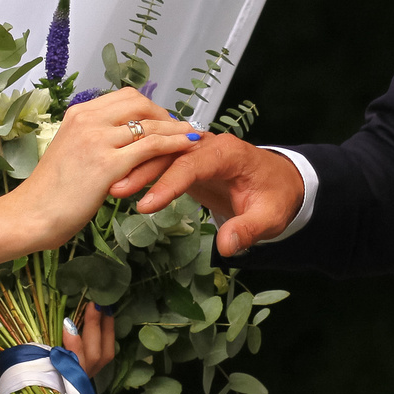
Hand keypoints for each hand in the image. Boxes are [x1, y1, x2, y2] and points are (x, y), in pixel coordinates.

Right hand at [10, 89, 196, 247]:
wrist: (30, 215)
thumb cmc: (49, 193)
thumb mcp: (69, 152)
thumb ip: (91, 140)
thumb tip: (117, 140)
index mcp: (77, 114)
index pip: (123, 97)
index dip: (148, 107)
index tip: (162, 120)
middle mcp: (87, 120)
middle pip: (139, 102)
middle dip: (164, 114)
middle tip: (180, 129)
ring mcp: (97, 140)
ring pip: (149, 124)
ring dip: (176, 129)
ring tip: (194, 136)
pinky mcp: (107, 164)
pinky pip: (150, 147)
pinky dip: (174, 145)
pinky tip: (188, 149)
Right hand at [128, 131, 300, 255]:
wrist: (282, 183)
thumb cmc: (276, 197)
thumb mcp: (271, 217)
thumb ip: (249, 230)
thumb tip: (226, 247)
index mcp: (228, 153)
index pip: (192, 164)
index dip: (168, 184)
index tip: (145, 206)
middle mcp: (209, 146)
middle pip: (170, 153)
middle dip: (142, 170)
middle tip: (115, 191)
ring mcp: (198, 152)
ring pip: (162, 154)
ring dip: (137, 169)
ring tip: (111, 189)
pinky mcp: (190, 162)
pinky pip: (163, 162)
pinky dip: (143, 171)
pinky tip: (121, 183)